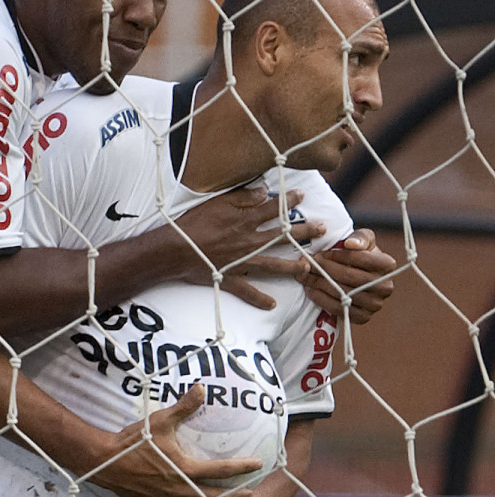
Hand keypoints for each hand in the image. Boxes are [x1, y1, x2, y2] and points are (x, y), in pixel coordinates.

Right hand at [89, 383, 259, 496]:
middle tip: (249, 495)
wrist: (104, 463)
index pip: (222, 470)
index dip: (242, 467)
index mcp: (186, 470)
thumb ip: (183, 407)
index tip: (258, 465)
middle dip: (234, 496)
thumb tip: (201, 388)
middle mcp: (180, 490)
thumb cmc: (133, 442)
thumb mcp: (160, 421)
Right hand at [174, 186, 325, 311]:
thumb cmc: (193, 223)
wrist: (174, 250)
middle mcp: (248, 242)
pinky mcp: (229, 278)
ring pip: (273, 265)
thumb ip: (243, 197)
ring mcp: (241, 262)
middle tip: (323, 229)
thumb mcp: (217, 201)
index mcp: (245, 221)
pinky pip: (247, 291)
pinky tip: (271, 304)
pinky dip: (259, 299)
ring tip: (308, 267)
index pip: (273, 209)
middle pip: (282, 236)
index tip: (302, 196)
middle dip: (304, 232)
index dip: (289, 201)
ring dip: (292, 266)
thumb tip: (264, 192)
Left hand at [293, 229, 396, 324]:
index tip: (321, 254)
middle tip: (307, 264)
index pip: (362, 259)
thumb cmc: (360, 254)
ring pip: (344, 293)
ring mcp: (375, 304)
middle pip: (351, 277)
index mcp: (388, 265)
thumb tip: (350, 244)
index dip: (339, 256)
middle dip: (325, 269)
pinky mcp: (363, 317)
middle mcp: (385, 287)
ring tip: (305, 276)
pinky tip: (310, 290)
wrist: (358, 276)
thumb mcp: (363, 240)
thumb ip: (360, 237)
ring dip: (320, 284)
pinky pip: (339, 309)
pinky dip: (322, 299)